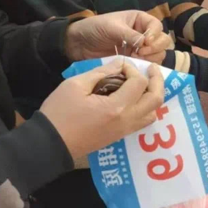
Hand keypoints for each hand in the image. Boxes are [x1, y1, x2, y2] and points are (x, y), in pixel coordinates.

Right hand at [41, 60, 164, 158]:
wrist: (50, 143)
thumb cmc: (59, 112)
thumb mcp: (75, 85)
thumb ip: (101, 72)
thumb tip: (120, 63)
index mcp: (116, 107)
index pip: (139, 83)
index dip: (133, 69)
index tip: (121, 64)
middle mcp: (127, 120)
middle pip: (156, 99)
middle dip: (157, 80)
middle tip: (151, 68)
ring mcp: (126, 130)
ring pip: (153, 112)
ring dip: (153, 95)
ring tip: (144, 83)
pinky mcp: (121, 135)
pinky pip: (143, 121)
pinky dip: (146, 107)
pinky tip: (136, 97)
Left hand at [64, 11, 172, 63]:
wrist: (78, 43)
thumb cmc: (94, 28)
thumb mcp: (112, 27)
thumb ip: (129, 34)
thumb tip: (146, 42)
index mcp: (140, 20)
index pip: (157, 26)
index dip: (154, 35)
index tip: (145, 43)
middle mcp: (144, 34)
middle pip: (163, 41)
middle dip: (155, 48)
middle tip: (140, 53)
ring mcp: (141, 48)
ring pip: (158, 54)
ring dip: (152, 58)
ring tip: (136, 59)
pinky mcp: (135, 61)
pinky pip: (148, 64)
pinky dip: (145, 66)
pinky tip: (134, 66)